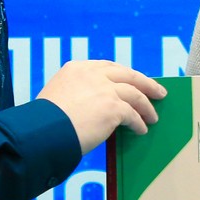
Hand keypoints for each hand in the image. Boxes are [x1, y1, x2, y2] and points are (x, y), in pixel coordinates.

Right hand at [37, 60, 165, 152]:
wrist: (43, 132)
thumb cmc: (45, 122)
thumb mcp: (58, 96)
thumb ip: (77, 94)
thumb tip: (94, 106)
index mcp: (77, 68)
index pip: (108, 67)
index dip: (124, 75)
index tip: (133, 80)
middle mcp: (92, 74)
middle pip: (128, 75)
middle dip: (146, 83)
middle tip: (157, 91)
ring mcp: (105, 89)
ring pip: (135, 94)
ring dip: (146, 106)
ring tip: (153, 116)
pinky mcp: (113, 107)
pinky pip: (133, 115)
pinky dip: (139, 123)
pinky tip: (141, 129)